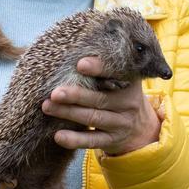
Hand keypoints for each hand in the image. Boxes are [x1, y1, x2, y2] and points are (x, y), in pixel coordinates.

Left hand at [42, 56, 164, 156]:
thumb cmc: (121, 94)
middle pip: (100, 99)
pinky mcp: (112, 141)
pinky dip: (75, 139)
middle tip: (54, 92)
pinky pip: (93, 141)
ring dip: (69, 113)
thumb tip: (74, 47)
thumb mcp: (123, 80)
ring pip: (94, 118)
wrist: (141, 128)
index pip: (117, 74)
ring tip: (47, 107)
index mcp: (131, 83)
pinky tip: (58, 136)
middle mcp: (129, 104)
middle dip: (76, 95)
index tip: (80, 64)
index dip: (99, 68)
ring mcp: (121, 124)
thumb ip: (106, 67)